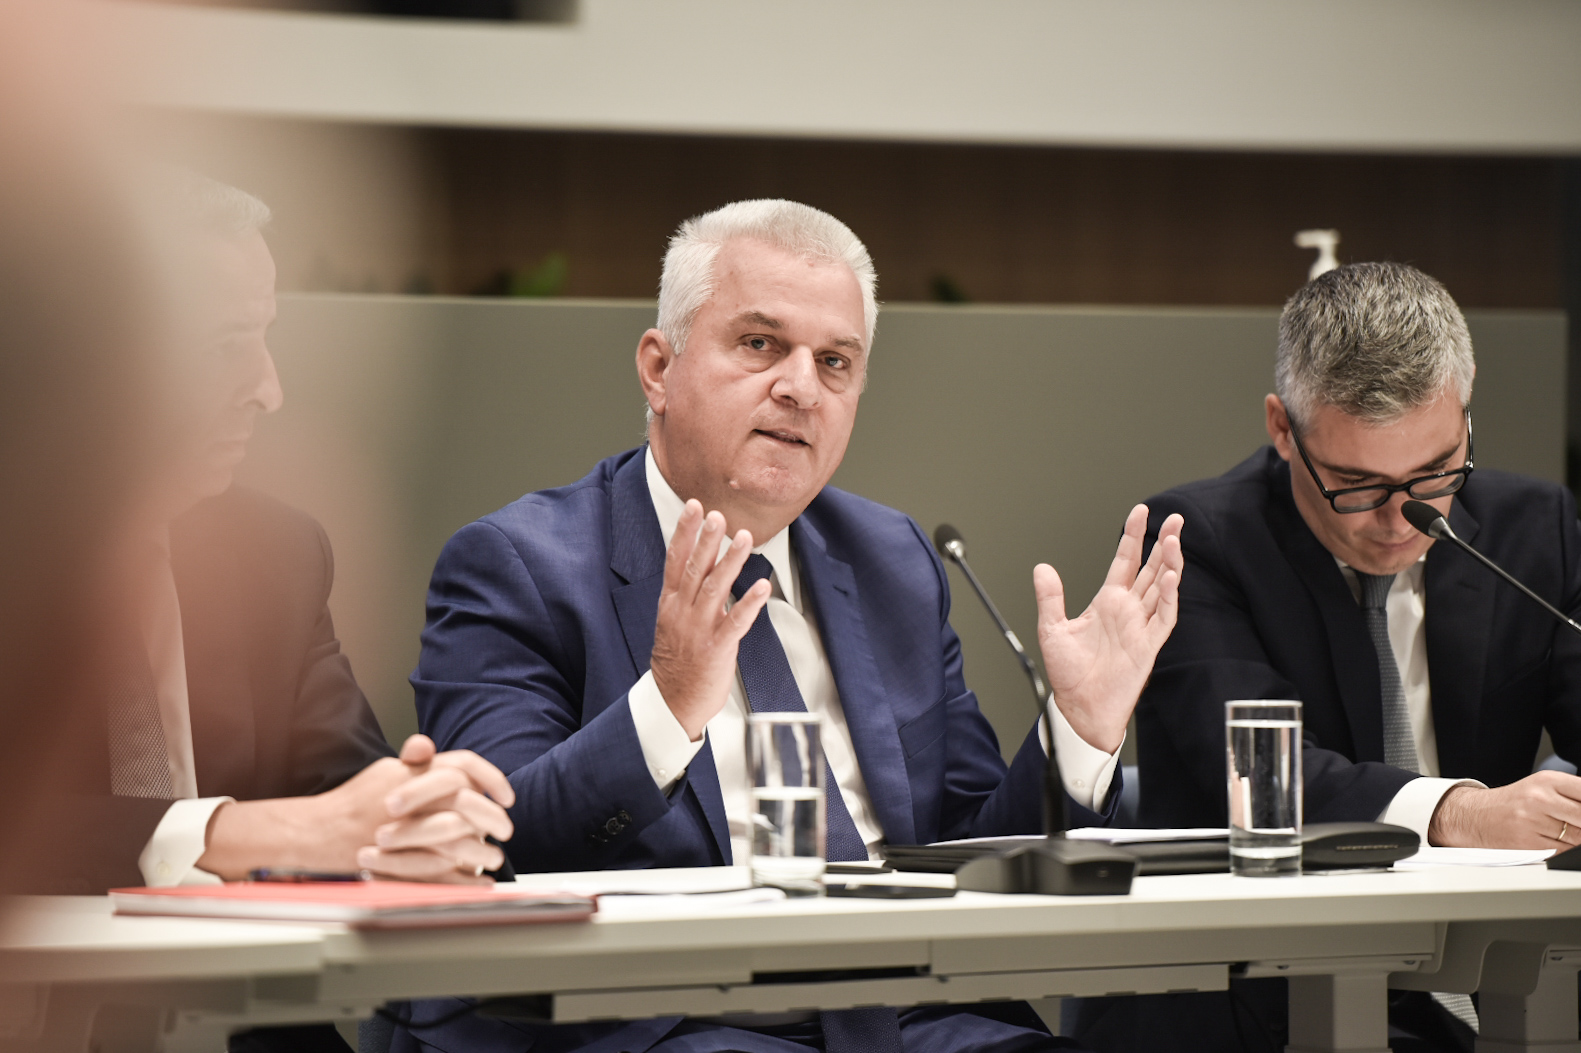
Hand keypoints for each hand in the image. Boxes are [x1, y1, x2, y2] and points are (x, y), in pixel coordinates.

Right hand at [199, 735, 514, 883]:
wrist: (319, 833)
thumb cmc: (356, 802)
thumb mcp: (386, 771)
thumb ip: (419, 763)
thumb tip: (443, 755)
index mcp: (413, 774)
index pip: (464, 766)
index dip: (492, 778)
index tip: (507, 796)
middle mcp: (412, 800)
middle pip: (466, 803)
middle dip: (492, 817)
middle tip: (505, 829)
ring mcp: (405, 832)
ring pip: (458, 838)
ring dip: (482, 850)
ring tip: (494, 857)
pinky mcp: (399, 862)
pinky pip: (441, 873)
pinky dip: (465, 879)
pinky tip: (479, 882)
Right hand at [649, 500, 769, 739]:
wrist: (673, 702)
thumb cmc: (677, 662)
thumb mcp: (674, 622)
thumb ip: (690, 594)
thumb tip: (707, 565)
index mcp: (670, 604)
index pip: (675, 560)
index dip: (685, 532)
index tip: (694, 506)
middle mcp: (682, 613)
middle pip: (694, 569)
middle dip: (707, 540)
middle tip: (718, 515)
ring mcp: (698, 630)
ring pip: (714, 589)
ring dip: (730, 562)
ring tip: (744, 538)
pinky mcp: (716, 649)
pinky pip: (735, 622)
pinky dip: (749, 603)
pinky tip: (762, 585)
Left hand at [1034, 505, 1183, 752]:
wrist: (1080, 708)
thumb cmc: (1069, 674)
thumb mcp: (1052, 629)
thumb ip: (1050, 598)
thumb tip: (1042, 568)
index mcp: (1107, 602)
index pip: (1125, 561)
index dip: (1133, 537)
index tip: (1140, 512)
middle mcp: (1128, 610)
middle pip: (1151, 569)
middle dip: (1163, 543)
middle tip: (1175, 518)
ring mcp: (1141, 626)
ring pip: (1162, 588)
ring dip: (1170, 565)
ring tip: (1174, 540)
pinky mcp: (1148, 646)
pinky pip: (1164, 617)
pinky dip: (1170, 597)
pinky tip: (1170, 578)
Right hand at [1428, 772, 1580, 848]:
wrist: (1475, 816)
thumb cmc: (1514, 803)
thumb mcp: (1543, 787)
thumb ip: (1574, 795)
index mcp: (1547, 781)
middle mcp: (1539, 799)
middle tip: (1575, 824)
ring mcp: (1533, 822)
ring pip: (1578, 839)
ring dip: (1576, 839)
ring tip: (1562, 831)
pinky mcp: (1528, 844)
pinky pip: (1563, 852)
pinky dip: (1564, 850)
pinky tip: (1553, 841)